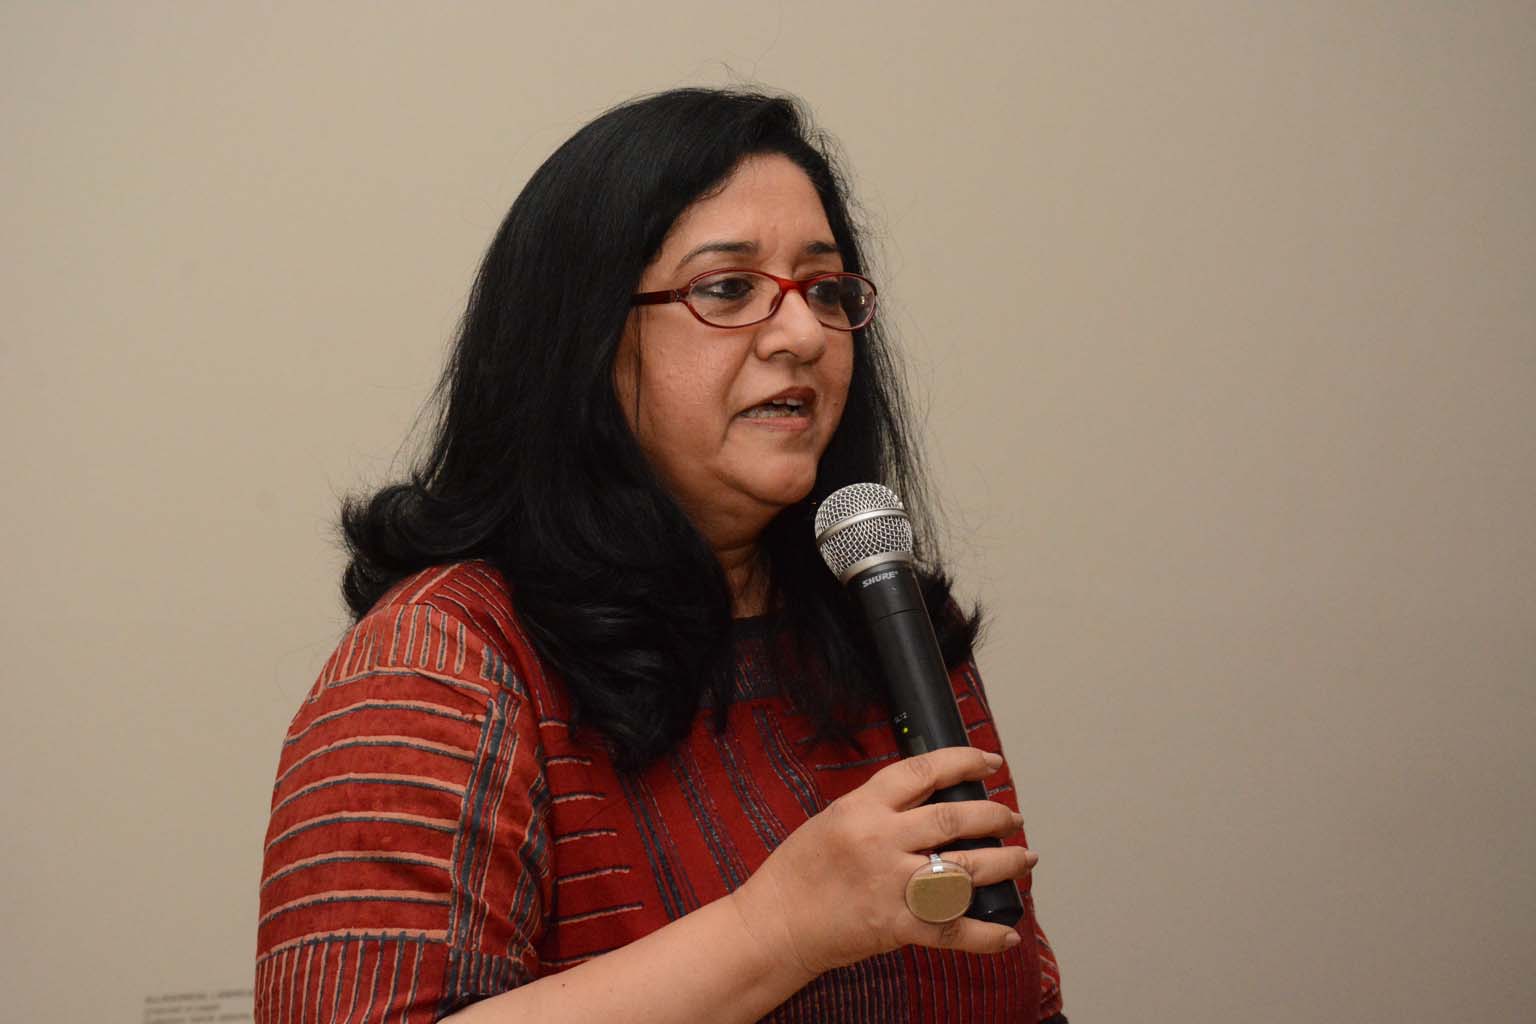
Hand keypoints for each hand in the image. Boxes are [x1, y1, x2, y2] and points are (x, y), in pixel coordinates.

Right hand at [728, 746, 1037, 978]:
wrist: (775, 924)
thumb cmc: (798, 873)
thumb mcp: (833, 820)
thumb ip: (878, 810)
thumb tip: (929, 803)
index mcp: (863, 807)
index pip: (924, 771)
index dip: (965, 762)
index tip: (990, 763)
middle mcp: (880, 840)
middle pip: (955, 818)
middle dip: (994, 816)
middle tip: (1011, 818)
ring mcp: (890, 884)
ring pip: (965, 869)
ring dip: (1003, 863)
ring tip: (1024, 858)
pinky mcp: (896, 925)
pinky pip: (951, 929)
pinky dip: (985, 934)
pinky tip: (1008, 932)